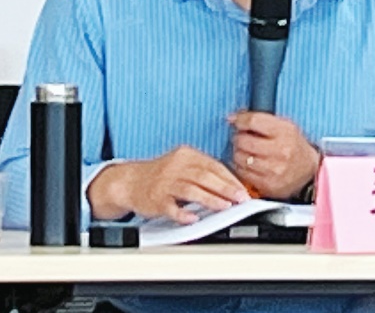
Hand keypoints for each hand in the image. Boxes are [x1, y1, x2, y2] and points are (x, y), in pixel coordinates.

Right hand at [87, 145, 248, 223]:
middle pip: (205, 176)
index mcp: (186, 155)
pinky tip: (193, 218)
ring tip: (225, 207)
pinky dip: (183, 213)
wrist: (131, 181)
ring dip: (210, 199)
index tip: (243, 190)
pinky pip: (171, 207)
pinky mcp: (156, 199)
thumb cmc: (162, 175)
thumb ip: (205, 172)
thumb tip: (232, 186)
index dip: (230, 178)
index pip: (213, 165)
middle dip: (226, 188)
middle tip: (241, 199)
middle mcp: (176, 166)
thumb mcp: (184, 166)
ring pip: (191, 190)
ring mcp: (165, 183)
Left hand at [228, 111, 319, 199]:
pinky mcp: (268, 184)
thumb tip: (233, 117)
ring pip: (240, 157)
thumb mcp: (284, 126)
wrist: (309, 170)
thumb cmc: (294, 145)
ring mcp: (274, 170)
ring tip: (246, 151)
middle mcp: (280, 151)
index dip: (240, 120)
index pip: (254, 121)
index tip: (235, 120)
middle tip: (242, 137)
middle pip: (243, 140)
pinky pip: (243, 173)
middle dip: (238, 137)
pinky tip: (249, 163)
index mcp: (285, 132)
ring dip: (238, 153)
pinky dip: (242, 167)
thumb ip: (260, 119)